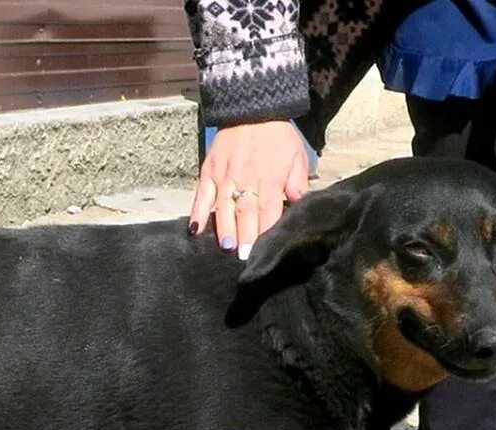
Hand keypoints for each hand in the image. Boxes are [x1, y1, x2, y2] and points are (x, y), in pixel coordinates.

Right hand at [189, 121, 309, 259]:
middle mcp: (246, 178)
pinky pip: (202, 195)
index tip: (263, 251)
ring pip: (224, 207)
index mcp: (269, 177)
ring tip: (226, 247)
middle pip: (245, 213)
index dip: (265, 231)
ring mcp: (225, 175)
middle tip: (243, 257)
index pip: (268, 210)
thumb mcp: (296, 155)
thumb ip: (297, 182)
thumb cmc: (277, 135)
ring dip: (224, 229)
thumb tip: (300, 203)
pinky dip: (197, 212)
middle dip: (245, 236)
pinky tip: (195, 229)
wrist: (252, 107)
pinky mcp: (209, 170)